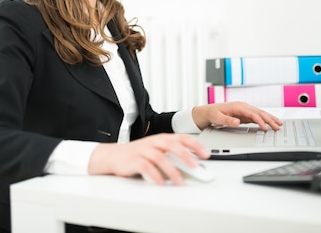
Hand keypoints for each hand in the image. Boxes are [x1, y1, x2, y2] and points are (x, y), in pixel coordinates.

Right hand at [88, 133, 208, 185]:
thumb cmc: (138, 154)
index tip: (206, 154)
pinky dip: (155, 176)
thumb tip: (193, 165)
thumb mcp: (157, 151)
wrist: (114, 156)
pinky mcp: (134, 160)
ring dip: (172, 170)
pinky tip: (161, 183)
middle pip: (172, 145)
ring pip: (160, 158)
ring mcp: (143, 150)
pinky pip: (146, 167)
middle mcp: (154, 142)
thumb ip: (173, 156)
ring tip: (179, 181)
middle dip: (186, 156)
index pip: (182, 138)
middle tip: (195, 167)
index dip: (195, 145)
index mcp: (162, 138)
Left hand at [191, 101, 282, 130]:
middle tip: (278, 126)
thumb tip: (237, 121)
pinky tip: (270, 124)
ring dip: (270, 119)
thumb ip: (227, 120)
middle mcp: (243, 106)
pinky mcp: (245, 114)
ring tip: (279, 124)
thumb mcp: (218, 118)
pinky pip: (257, 117)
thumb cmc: (213, 114)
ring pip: (260, 114)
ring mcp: (245, 110)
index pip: (252, 113)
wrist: (209, 111)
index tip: (266, 128)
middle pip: (259, 112)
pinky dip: (265, 120)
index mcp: (238, 106)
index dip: (260, 121)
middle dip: (270, 119)